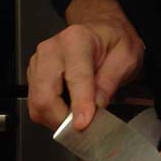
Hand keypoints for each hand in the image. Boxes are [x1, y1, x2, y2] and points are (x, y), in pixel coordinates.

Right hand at [27, 0, 143, 130]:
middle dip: (63, 120)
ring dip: (57, 120)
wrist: (101, 33)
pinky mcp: (34, 77)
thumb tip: (96, 108)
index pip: (75, 79)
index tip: (83, 124)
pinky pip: (36, 106)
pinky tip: (68, 111)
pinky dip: (52, 116)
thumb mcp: (126, 58)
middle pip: (45, 96)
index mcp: (76, 40)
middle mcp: (51, 51)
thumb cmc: (113, 42)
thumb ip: (110, 82)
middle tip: (84, 128)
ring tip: (78, 118)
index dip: (79, 105)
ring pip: (37, 105)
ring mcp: (39, 64)